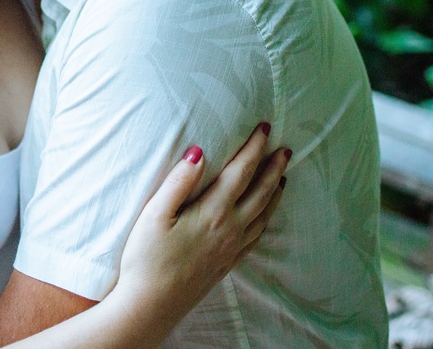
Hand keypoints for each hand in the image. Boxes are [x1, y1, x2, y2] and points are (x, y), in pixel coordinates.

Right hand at [111, 125, 289, 334]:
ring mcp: (232, 248)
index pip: (241, 172)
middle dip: (274, 167)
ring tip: (283, 176)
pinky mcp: (228, 262)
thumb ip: (179, 182)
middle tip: (285, 149)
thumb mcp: (155, 214)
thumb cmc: (146, 258)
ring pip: (264, 214)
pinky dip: (267, 218)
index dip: (254, 148)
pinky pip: (257, 235)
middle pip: (261, 192)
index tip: (264, 128)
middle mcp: (230, 229)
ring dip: (275, 191)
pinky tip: (264, 215)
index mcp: (213, 212)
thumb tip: (199, 152)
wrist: (151, 305)